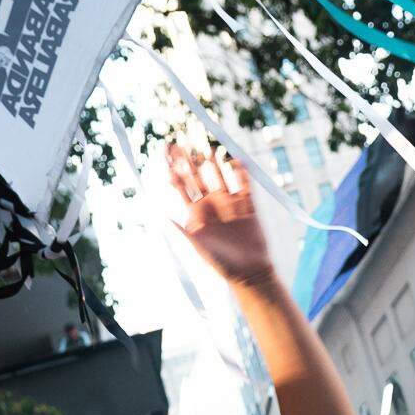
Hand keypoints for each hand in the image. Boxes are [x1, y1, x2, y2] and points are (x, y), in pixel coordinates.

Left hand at [167, 143, 273, 284]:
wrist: (250, 273)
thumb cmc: (222, 263)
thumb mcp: (199, 248)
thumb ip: (184, 232)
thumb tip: (164, 218)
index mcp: (196, 213)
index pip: (181, 185)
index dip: (173, 168)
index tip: (166, 153)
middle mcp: (211, 204)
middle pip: (198, 176)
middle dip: (189, 160)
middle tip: (181, 142)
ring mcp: (229, 203)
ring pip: (220, 175)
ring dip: (213, 162)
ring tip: (206, 148)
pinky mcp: (248, 204)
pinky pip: (244, 183)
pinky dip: (241, 171)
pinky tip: (235, 161)